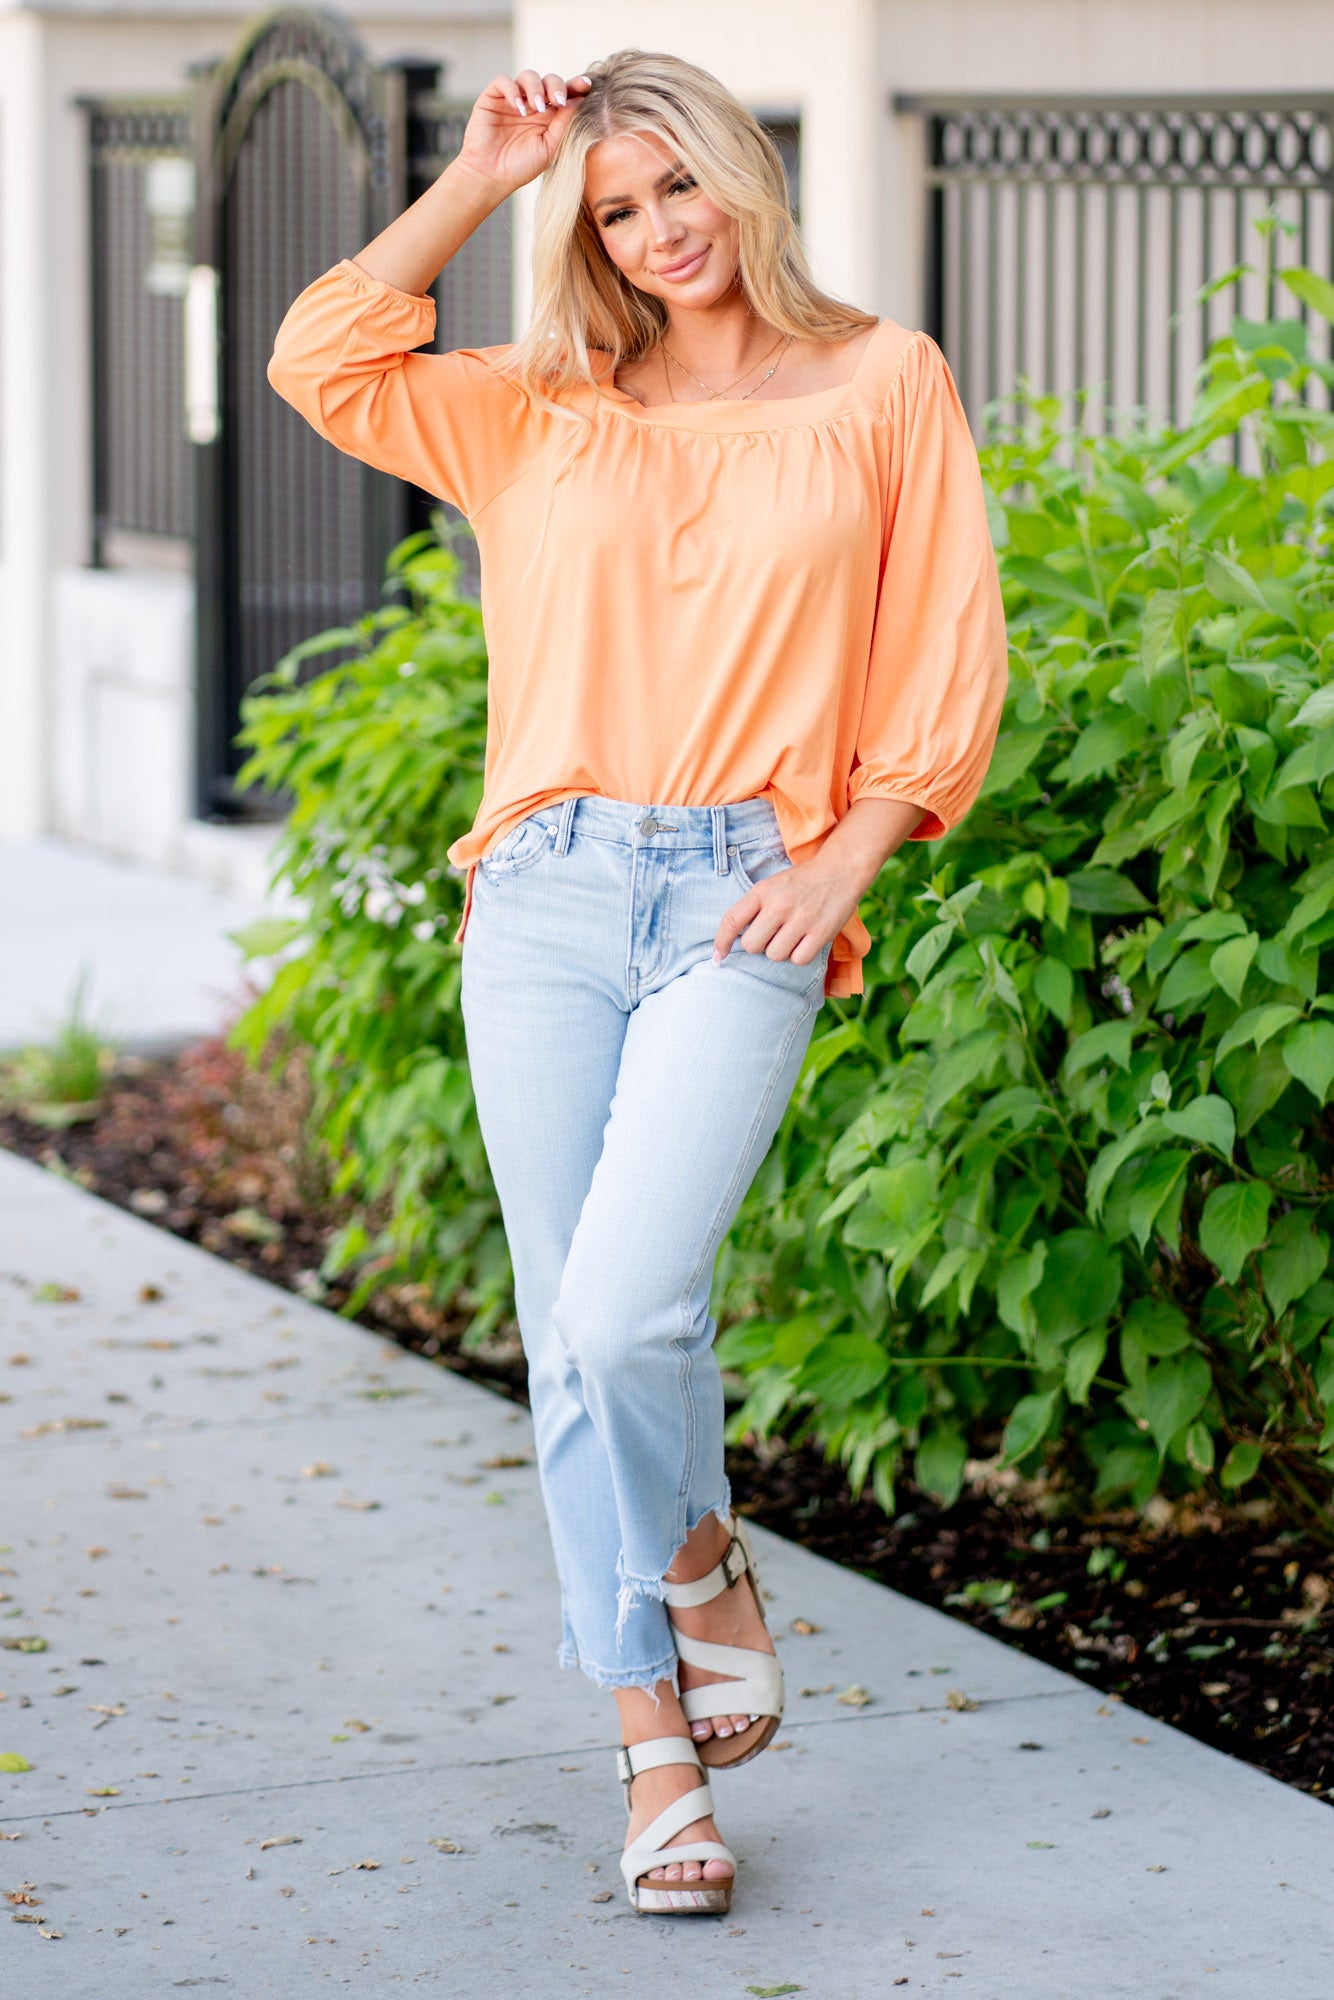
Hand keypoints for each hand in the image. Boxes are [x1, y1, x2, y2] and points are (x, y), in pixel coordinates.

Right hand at [455, 69, 595, 196]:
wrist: (491, 176)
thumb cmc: (521, 167)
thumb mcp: (549, 148)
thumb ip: (563, 124)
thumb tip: (578, 99)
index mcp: (549, 116)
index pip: (565, 94)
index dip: (576, 85)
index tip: (586, 85)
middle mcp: (532, 104)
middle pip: (549, 80)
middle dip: (556, 86)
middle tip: (558, 101)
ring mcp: (513, 99)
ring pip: (528, 76)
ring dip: (536, 88)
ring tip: (537, 107)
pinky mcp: (493, 98)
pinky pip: (504, 81)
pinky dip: (513, 90)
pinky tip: (519, 108)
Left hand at [710, 797, 927, 967]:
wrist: (840, 870)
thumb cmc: (801, 882)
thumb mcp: (772, 885)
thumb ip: (754, 908)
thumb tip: (734, 940)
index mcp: (762, 891)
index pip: (732, 920)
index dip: (721, 942)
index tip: (718, 957)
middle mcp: (779, 905)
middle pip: (751, 945)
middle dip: (758, 945)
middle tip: (772, 935)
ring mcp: (801, 919)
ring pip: (774, 955)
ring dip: (780, 951)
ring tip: (792, 935)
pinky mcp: (821, 932)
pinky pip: (798, 960)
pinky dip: (800, 955)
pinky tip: (806, 941)